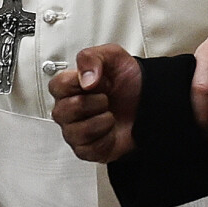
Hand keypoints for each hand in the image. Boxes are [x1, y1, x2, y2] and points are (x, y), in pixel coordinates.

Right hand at [51, 45, 140, 162]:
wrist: (151, 102)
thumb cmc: (129, 83)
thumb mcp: (113, 57)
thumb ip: (92, 58)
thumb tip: (85, 79)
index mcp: (69, 87)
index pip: (57, 86)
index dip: (78, 84)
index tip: (96, 82)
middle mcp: (68, 109)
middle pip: (63, 110)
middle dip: (93, 103)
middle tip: (106, 98)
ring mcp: (75, 130)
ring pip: (75, 131)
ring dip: (101, 121)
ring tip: (110, 114)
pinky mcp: (86, 149)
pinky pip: (87, 148)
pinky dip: (105, 139)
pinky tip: (110, 130)